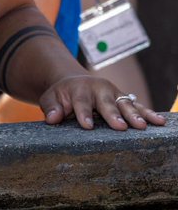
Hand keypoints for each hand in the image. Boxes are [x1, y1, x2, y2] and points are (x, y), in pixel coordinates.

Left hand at [40, 76, 166, 129]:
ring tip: (143, 126)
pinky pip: (138, 106)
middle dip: (114, 115)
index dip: (83, 114)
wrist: (73, 82)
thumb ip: (51, 107)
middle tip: (121, 127)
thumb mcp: (50, 98)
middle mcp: (99, 89)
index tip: (87, 126)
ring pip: (126, 104)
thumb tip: (52, 118)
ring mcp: (114, 93)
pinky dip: (148, 113)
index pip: (81, 103)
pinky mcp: (124, 99)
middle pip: (107, 103)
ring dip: (135, 115)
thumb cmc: (61, 95)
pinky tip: (159, 122)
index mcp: (80, 89)